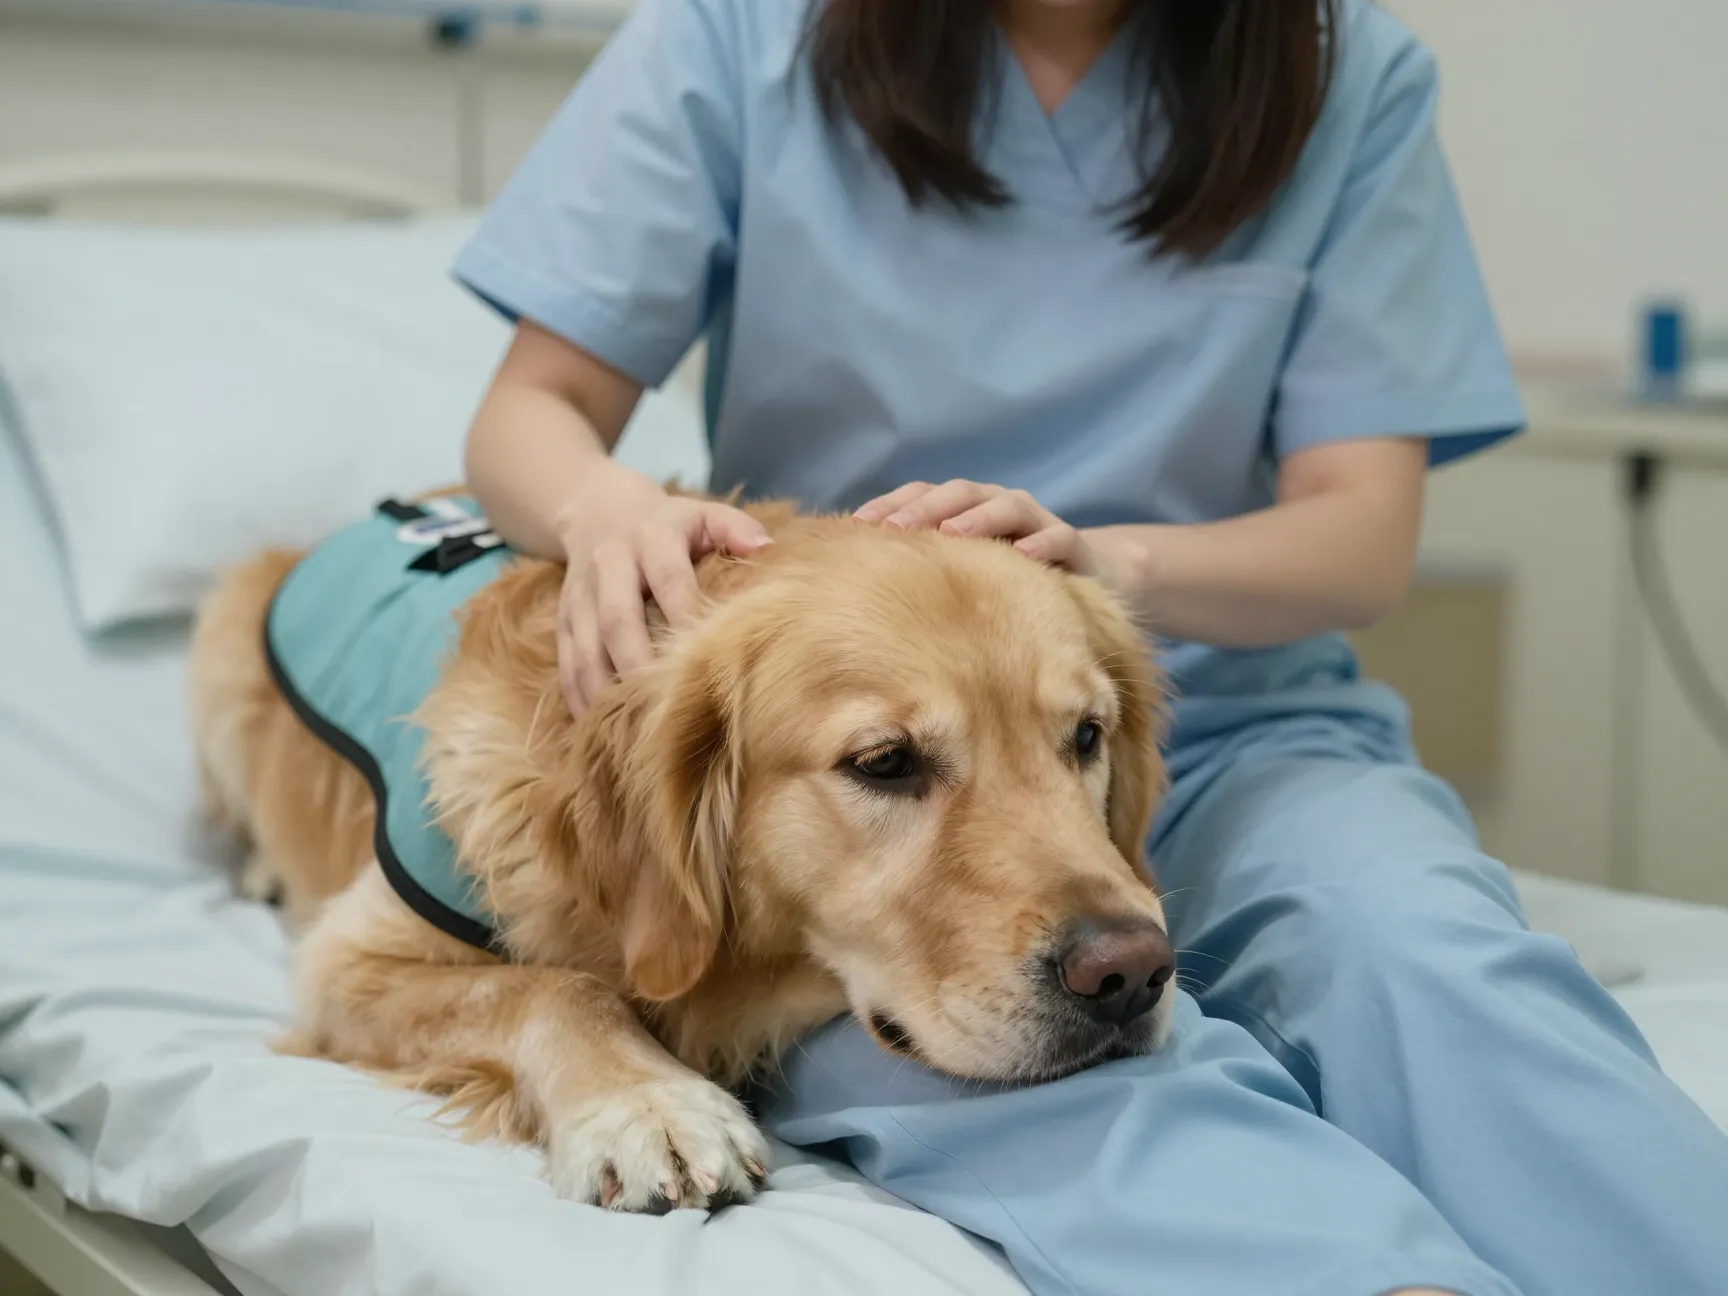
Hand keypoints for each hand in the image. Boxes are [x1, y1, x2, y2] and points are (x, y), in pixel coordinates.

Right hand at [558, 496, 771, 716]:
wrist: (597, 512)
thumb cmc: (668, 524)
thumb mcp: (702, 513)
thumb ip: (735, 527)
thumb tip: (767, 547)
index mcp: (651, 538)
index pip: (668, 579)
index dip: (684, 615)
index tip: (706, 655)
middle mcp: (609, 565)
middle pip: (617, 620)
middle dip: (638, 663)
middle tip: (663, 706)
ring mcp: (580, 595)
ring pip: (586, 648)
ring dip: (604, 689)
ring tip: (629, 728)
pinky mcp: (562, 620)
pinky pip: (566, 662)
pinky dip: (579, 695)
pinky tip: (598, 725)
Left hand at [853, 480, 1107, 577]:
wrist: (1084, 578)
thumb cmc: (1006, 576)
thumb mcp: (962, 570)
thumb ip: (922, 564)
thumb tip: (860, 572)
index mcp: (964, 508)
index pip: (921, 495)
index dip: (889, 505)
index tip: (856, 527)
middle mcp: (996, 505)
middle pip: (958, 494)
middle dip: (925, 509)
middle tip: (896, 530)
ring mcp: (1036, 521)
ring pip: (1007, 506)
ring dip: (978, 518)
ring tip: (953, 534)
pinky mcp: (1072, 544)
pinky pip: (1058, 537)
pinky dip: (1041, 544)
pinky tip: (1023, 556)